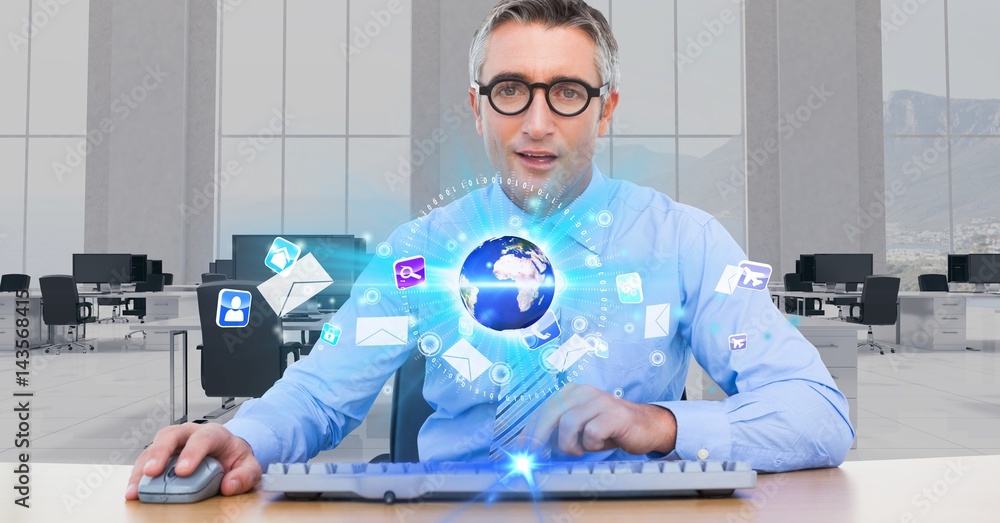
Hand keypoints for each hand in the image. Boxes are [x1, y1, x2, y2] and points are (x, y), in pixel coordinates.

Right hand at [125, 423, 261, 499]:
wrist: (228, 452)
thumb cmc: (234, 456)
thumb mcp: (248, 465)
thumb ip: (244, 475)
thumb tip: (229, 486)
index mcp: (213, 433)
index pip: (202, 438)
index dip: (192, 453)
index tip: (183, 471)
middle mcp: (189, 434)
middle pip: (170, 435)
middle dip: (159, 453)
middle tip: (152, 472)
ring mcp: (173, 443)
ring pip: (153, 448)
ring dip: (142, 468)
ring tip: (136, 489)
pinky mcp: (162, 455)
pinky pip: (146, 462)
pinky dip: (138, 476)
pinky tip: (134, 490)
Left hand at [516, 383, 676, 456]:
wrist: (646, 426)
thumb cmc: (610, 428)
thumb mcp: (581, 426)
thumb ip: (558, 429)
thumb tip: (532, 445)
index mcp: (573, 391)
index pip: (543, 409)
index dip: (529, 429)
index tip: (521, 447)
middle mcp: (584, 392)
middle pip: (551, 412)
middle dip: (537, 436)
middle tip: (533, 454)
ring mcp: (600, 401)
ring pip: (568, 423)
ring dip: (569, 444)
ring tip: (580, 450)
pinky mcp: (614, 415)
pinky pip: (591, 433)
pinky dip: (591, 445)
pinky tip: (598, 445)